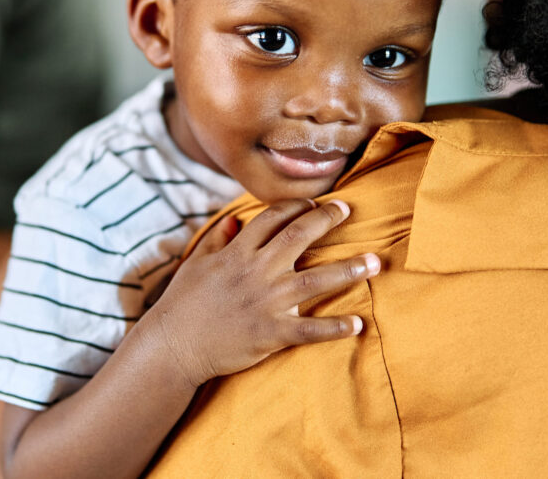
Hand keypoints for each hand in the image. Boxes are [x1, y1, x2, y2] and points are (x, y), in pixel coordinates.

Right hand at [144, 198, 379, 388]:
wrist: (172, 346)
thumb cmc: (183, 303)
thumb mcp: (197, 262)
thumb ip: (218, 238)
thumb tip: (235, 219)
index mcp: (238, 252)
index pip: (272, 218)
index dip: (295, 205)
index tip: (314, 201)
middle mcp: (256, 272)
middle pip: (297, 237)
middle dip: (325, 220)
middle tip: (348, 209)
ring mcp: (266, 302)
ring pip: (314, 281)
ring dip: (347, 270)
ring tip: (374, 262)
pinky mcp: (271, 333)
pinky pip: (309, 329)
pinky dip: (335, 327)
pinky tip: (358, 324)